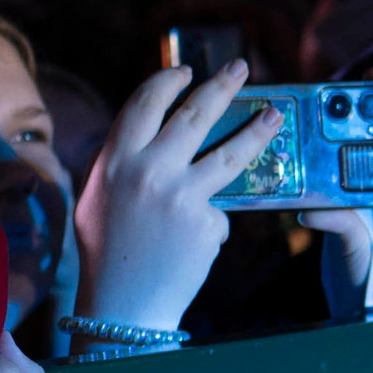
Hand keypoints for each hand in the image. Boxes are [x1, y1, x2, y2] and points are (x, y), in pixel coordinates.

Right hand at [73, 60, 284, 331]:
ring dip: (257, 128)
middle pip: (195, 113)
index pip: (145, 103)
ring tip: (275, 115)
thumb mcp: (96, 197)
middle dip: (222, 84)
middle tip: (241, 68)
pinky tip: (198, 235)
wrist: (121, 304)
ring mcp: (180, 196)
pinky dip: (213, 216)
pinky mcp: (206, 222)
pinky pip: (220, 207)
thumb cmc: (106, 250)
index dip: (168, 81)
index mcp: (114, 160)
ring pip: (230, 151)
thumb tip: (152, 132)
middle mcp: (147, 171)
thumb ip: (119, 162)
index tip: (187, 71)